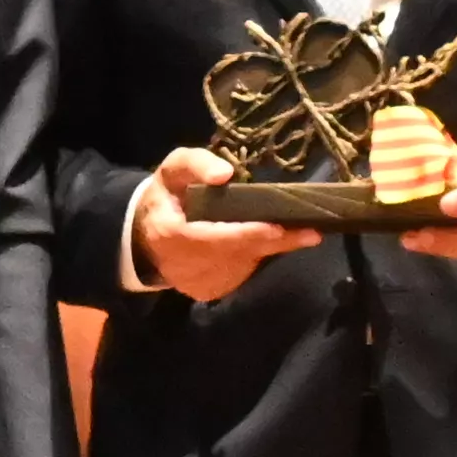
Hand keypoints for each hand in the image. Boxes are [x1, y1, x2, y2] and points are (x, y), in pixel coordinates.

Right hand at [129, 145, 320, 301]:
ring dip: (266, 249)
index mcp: (169, 234)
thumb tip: (225, 173)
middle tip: (311, 233)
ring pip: (243, 266)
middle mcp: (182, 265)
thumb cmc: (167, 195)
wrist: (146, 236)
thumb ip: (196, 163)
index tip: (277, 229)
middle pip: (236, 254)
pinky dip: (254, 257)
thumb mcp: (173, 168)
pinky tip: (257, 242)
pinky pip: (241, 274)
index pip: (211, 237)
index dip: (245, 234)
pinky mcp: (208, 292)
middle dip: (274, 243)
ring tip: (289, 231)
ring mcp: (195, 283)